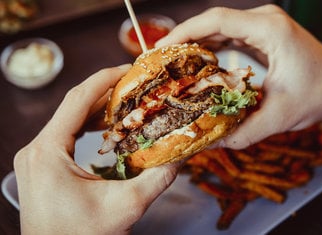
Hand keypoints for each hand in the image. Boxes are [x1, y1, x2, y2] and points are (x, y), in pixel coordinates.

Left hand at [14, 65, 181, 234]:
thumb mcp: (125, 207)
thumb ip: (158, 178)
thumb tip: (182, 154)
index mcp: (48, 152)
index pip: (77, 100)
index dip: (105, 79)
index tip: (128, 68)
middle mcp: (36, 149)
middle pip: (73, 106)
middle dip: (106, 93)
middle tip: (134, 84)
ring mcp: (35, 157)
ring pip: (69, 119)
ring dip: (97, 109)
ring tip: (126, 101)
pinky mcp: (41, 165)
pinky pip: (65, 134)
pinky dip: (88, 125)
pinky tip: (106, 125)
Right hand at [157, 5, 321, 149]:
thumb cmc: (317, 96)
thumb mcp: (277, 117)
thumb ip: (240, 132)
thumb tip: (207, 143)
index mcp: (270, 30)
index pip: (218, 21)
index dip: (186, 32)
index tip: (163, 48)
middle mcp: (266, 20)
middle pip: (214, 21)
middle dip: (185, 39)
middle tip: (161, 60)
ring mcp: (264, 25)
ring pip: (220, 27)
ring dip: (196, 42)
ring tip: (173, 62)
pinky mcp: (263, 34)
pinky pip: (230, 34)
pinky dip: (211, 46)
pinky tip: (197, 62)